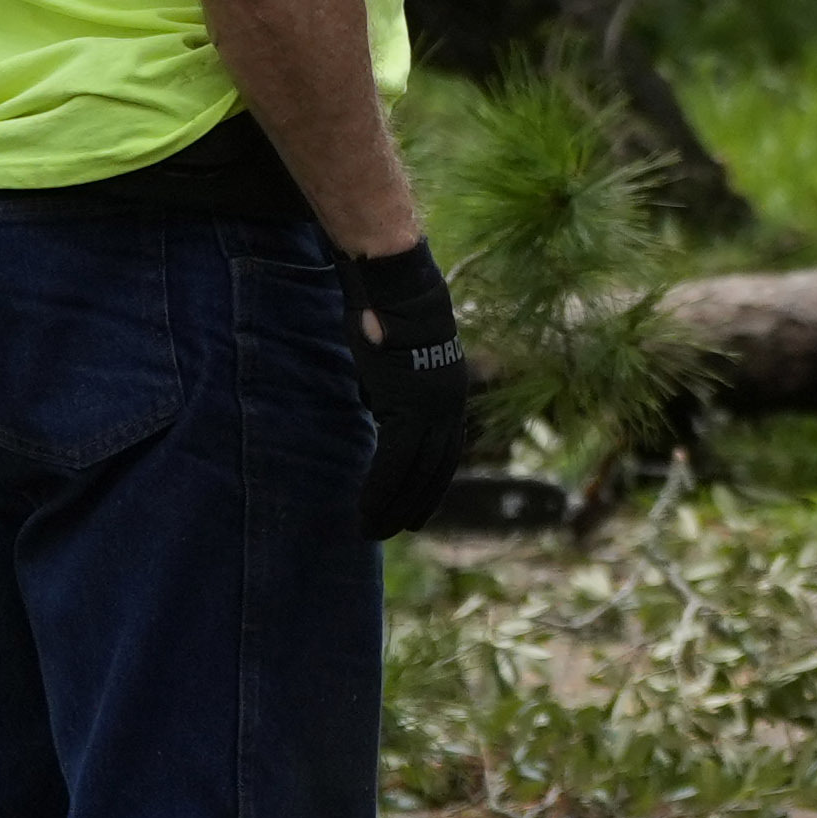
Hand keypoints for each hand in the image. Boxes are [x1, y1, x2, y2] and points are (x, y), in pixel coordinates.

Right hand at [346, 244, 479, 539]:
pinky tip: (367, 512)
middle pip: (434, 470)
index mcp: (449, 395)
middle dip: (415, 504)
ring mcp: (431, 409)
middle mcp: (448, 406)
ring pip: (414, 474)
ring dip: (393, 507)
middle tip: (396, 530)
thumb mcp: (398, 360)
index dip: (431, 485)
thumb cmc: (387, 313)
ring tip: (373, 531)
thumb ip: (396, 389)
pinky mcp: (408, 409)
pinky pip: (393, 464)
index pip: (444, 453)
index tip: (417, 511)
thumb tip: (382, 406)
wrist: (394, 286)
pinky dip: (379, 492)